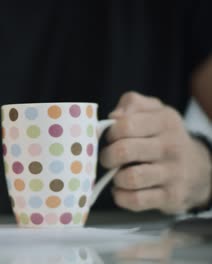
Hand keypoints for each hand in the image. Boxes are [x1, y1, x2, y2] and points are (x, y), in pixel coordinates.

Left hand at [100, 92, 211, 213]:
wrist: (198, 168)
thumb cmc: (163, 136)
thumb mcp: (153, 111)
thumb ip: (132, 104)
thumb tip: (113, 116)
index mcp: (164, 121)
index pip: (126, 125)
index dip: (109, 133)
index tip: (109, 138)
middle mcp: (171, 146)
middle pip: (124, 151)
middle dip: (107, 156)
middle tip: (108, 158)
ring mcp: (172, 173)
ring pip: (130, 178)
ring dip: (115, 178)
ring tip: (116, 175)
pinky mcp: (170, 197)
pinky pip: (136, 200)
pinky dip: (121, 196)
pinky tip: (122, 190)